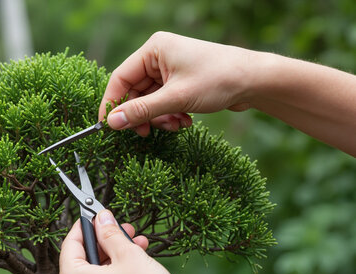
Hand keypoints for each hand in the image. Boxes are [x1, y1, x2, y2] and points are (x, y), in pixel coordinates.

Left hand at [58, 210, 201, 273]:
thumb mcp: (128, 254)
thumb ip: (110, 233)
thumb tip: (102, 219)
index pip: (70, 245)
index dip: (85, 226)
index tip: (96, 215)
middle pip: (83, 261)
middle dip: (105, 242)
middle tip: (123, 229)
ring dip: (114, 259)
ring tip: (137, 246)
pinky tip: (136, 267)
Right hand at [100, 31, 355, 154]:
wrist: (255, 81)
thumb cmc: (218, 80)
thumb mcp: (175, 98)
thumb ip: (141, 111)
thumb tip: (112, 122)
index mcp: (154, 50)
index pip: (120, 78)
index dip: (112, 104)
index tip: (108, 126)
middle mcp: (159, 57)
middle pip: (135, 92)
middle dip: (143, 115)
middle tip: (146, 133)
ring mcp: (171, 70)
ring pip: (150, 101)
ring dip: (159, 118)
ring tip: (175, 126)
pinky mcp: (181, 82)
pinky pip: (164, 103)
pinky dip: (170, 116)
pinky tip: (185, 122)